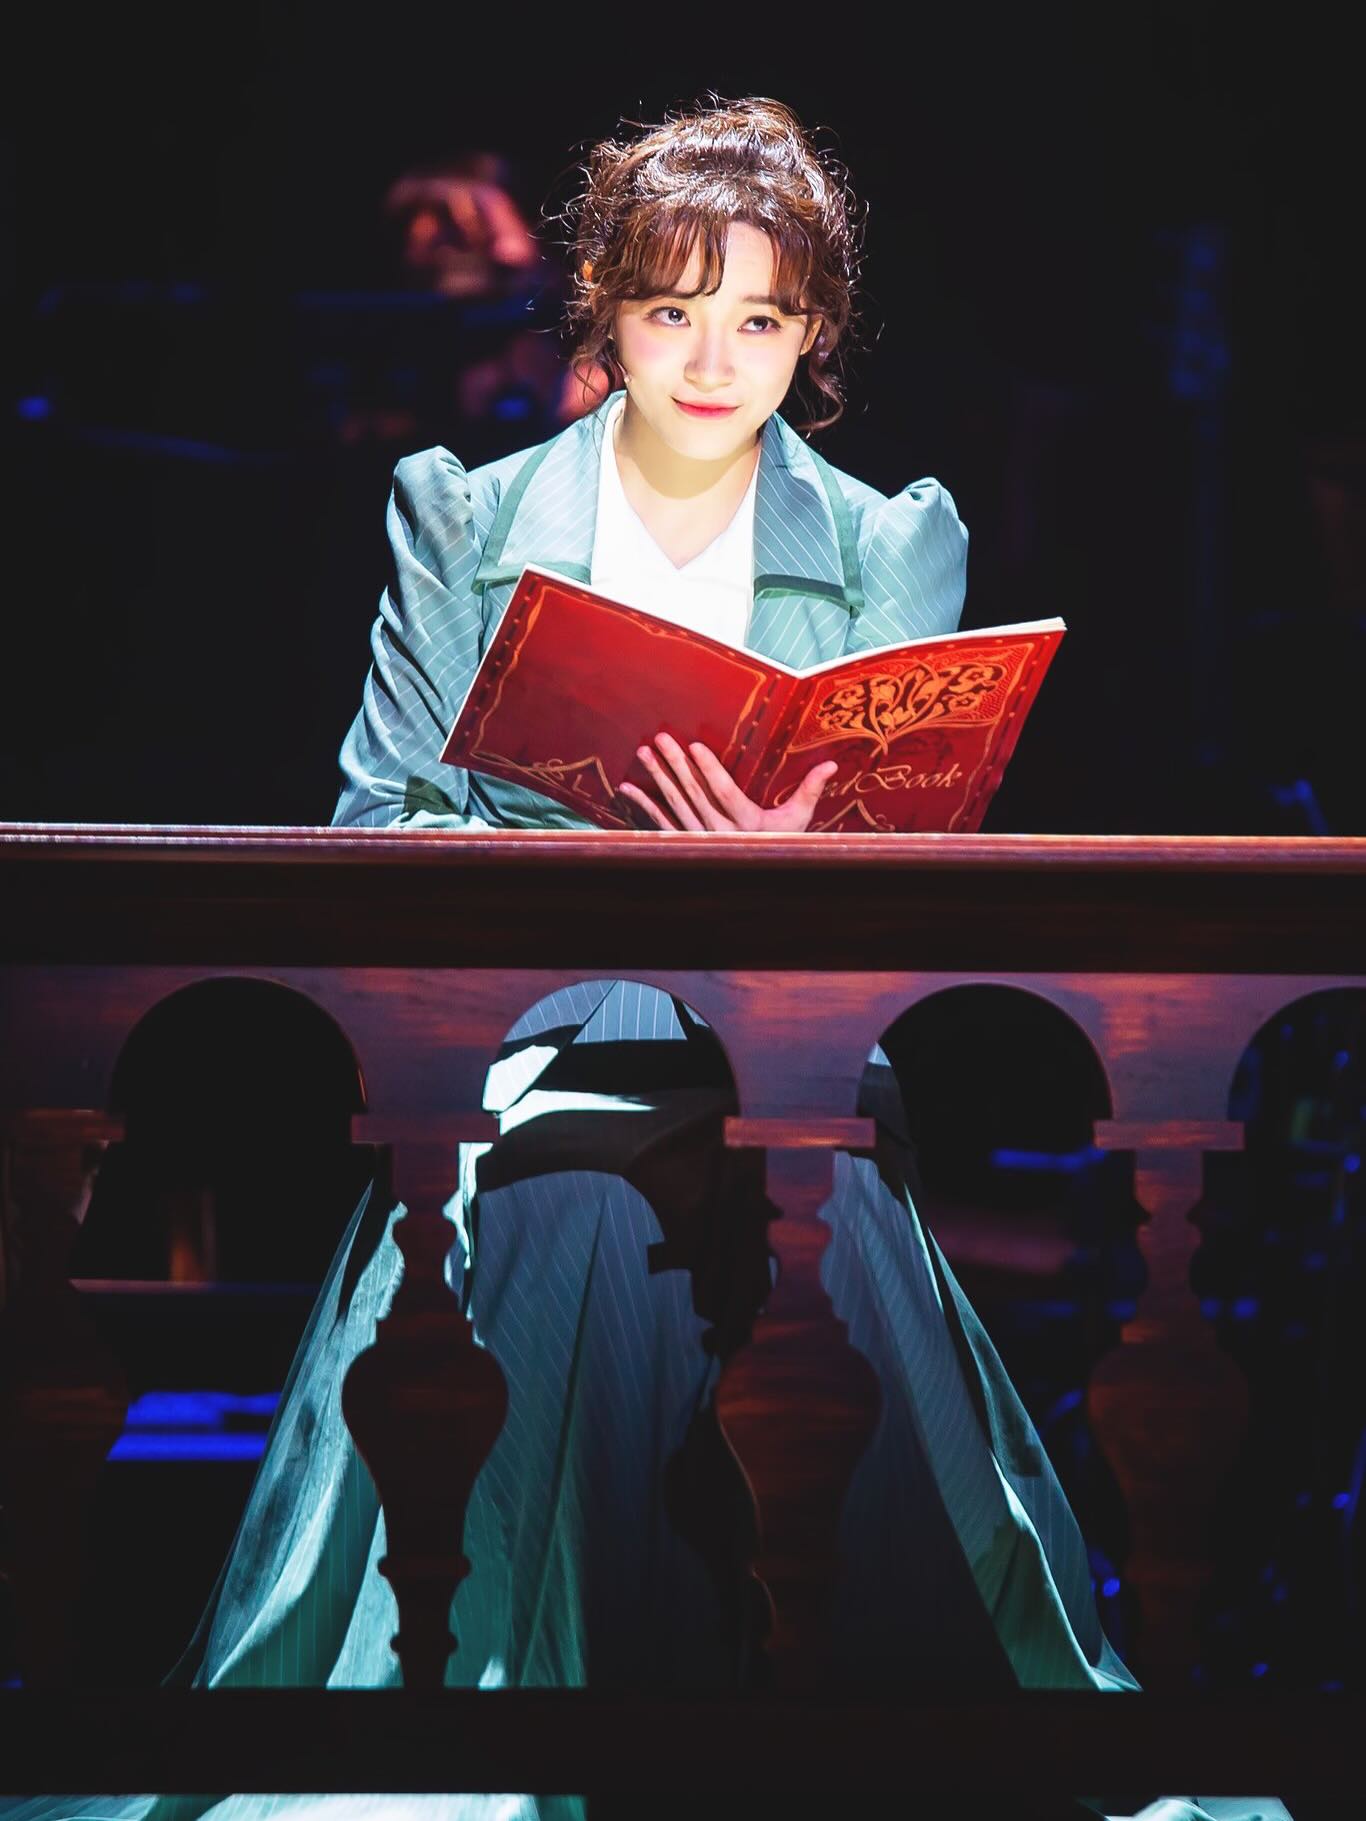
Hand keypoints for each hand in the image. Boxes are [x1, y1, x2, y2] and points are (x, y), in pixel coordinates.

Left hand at [619, 732, 837, 831]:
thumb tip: (832, 764)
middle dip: (675, 765)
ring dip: (657, 778)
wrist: (761, 877)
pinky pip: (660, 823)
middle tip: (659, 739)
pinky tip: (627, 789)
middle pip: (694, 794)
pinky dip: (643, 806)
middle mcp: (719, 831)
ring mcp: (699, 837)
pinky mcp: (685, 841)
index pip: (724, 792)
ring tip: (643, 753)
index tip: (695, 747)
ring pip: (674, 804)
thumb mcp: (798, 820)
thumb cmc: (782, 845)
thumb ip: (810, 790)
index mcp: (747, 822)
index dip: (708, 770)